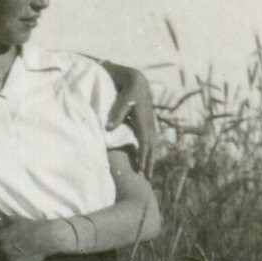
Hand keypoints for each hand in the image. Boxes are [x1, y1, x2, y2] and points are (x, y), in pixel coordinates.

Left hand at [103, 64, 157, 179]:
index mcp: (144, 121)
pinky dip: (150, 152)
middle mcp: (150, 124)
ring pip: (153, 146)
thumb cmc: (127, 90)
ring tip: (148, 173)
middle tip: (148, 179)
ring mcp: (150, 124)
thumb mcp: (122, 100)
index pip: (145, 144)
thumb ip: (116, 114)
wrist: (136, 81)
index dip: (144, 157)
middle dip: (150, 163)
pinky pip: (150, 141)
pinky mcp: (147, 124)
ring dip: (151, 159)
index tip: (142, 170)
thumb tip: (108, 129)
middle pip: (152, 148)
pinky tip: (146, 159)